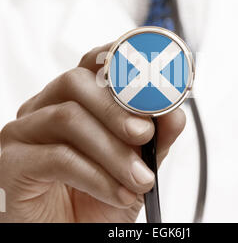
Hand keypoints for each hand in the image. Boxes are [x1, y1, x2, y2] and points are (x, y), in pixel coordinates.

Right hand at [0, 44, 185, 222]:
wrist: (74, 233)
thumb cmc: (99, 197)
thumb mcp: (137, 164)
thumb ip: (156, 137)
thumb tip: (174, 113)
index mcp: (73, 100)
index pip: (92, 64)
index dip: (119, 59)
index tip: (150, 72)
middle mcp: (45, 108)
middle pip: (76, 82)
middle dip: (117, 109)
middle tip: (145, 135)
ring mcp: (24, 132)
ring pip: (68, 117)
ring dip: (113, 151)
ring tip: (139, 178)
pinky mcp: (11, 163)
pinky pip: (56, 156)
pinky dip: (96, 176)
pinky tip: (117, 194)